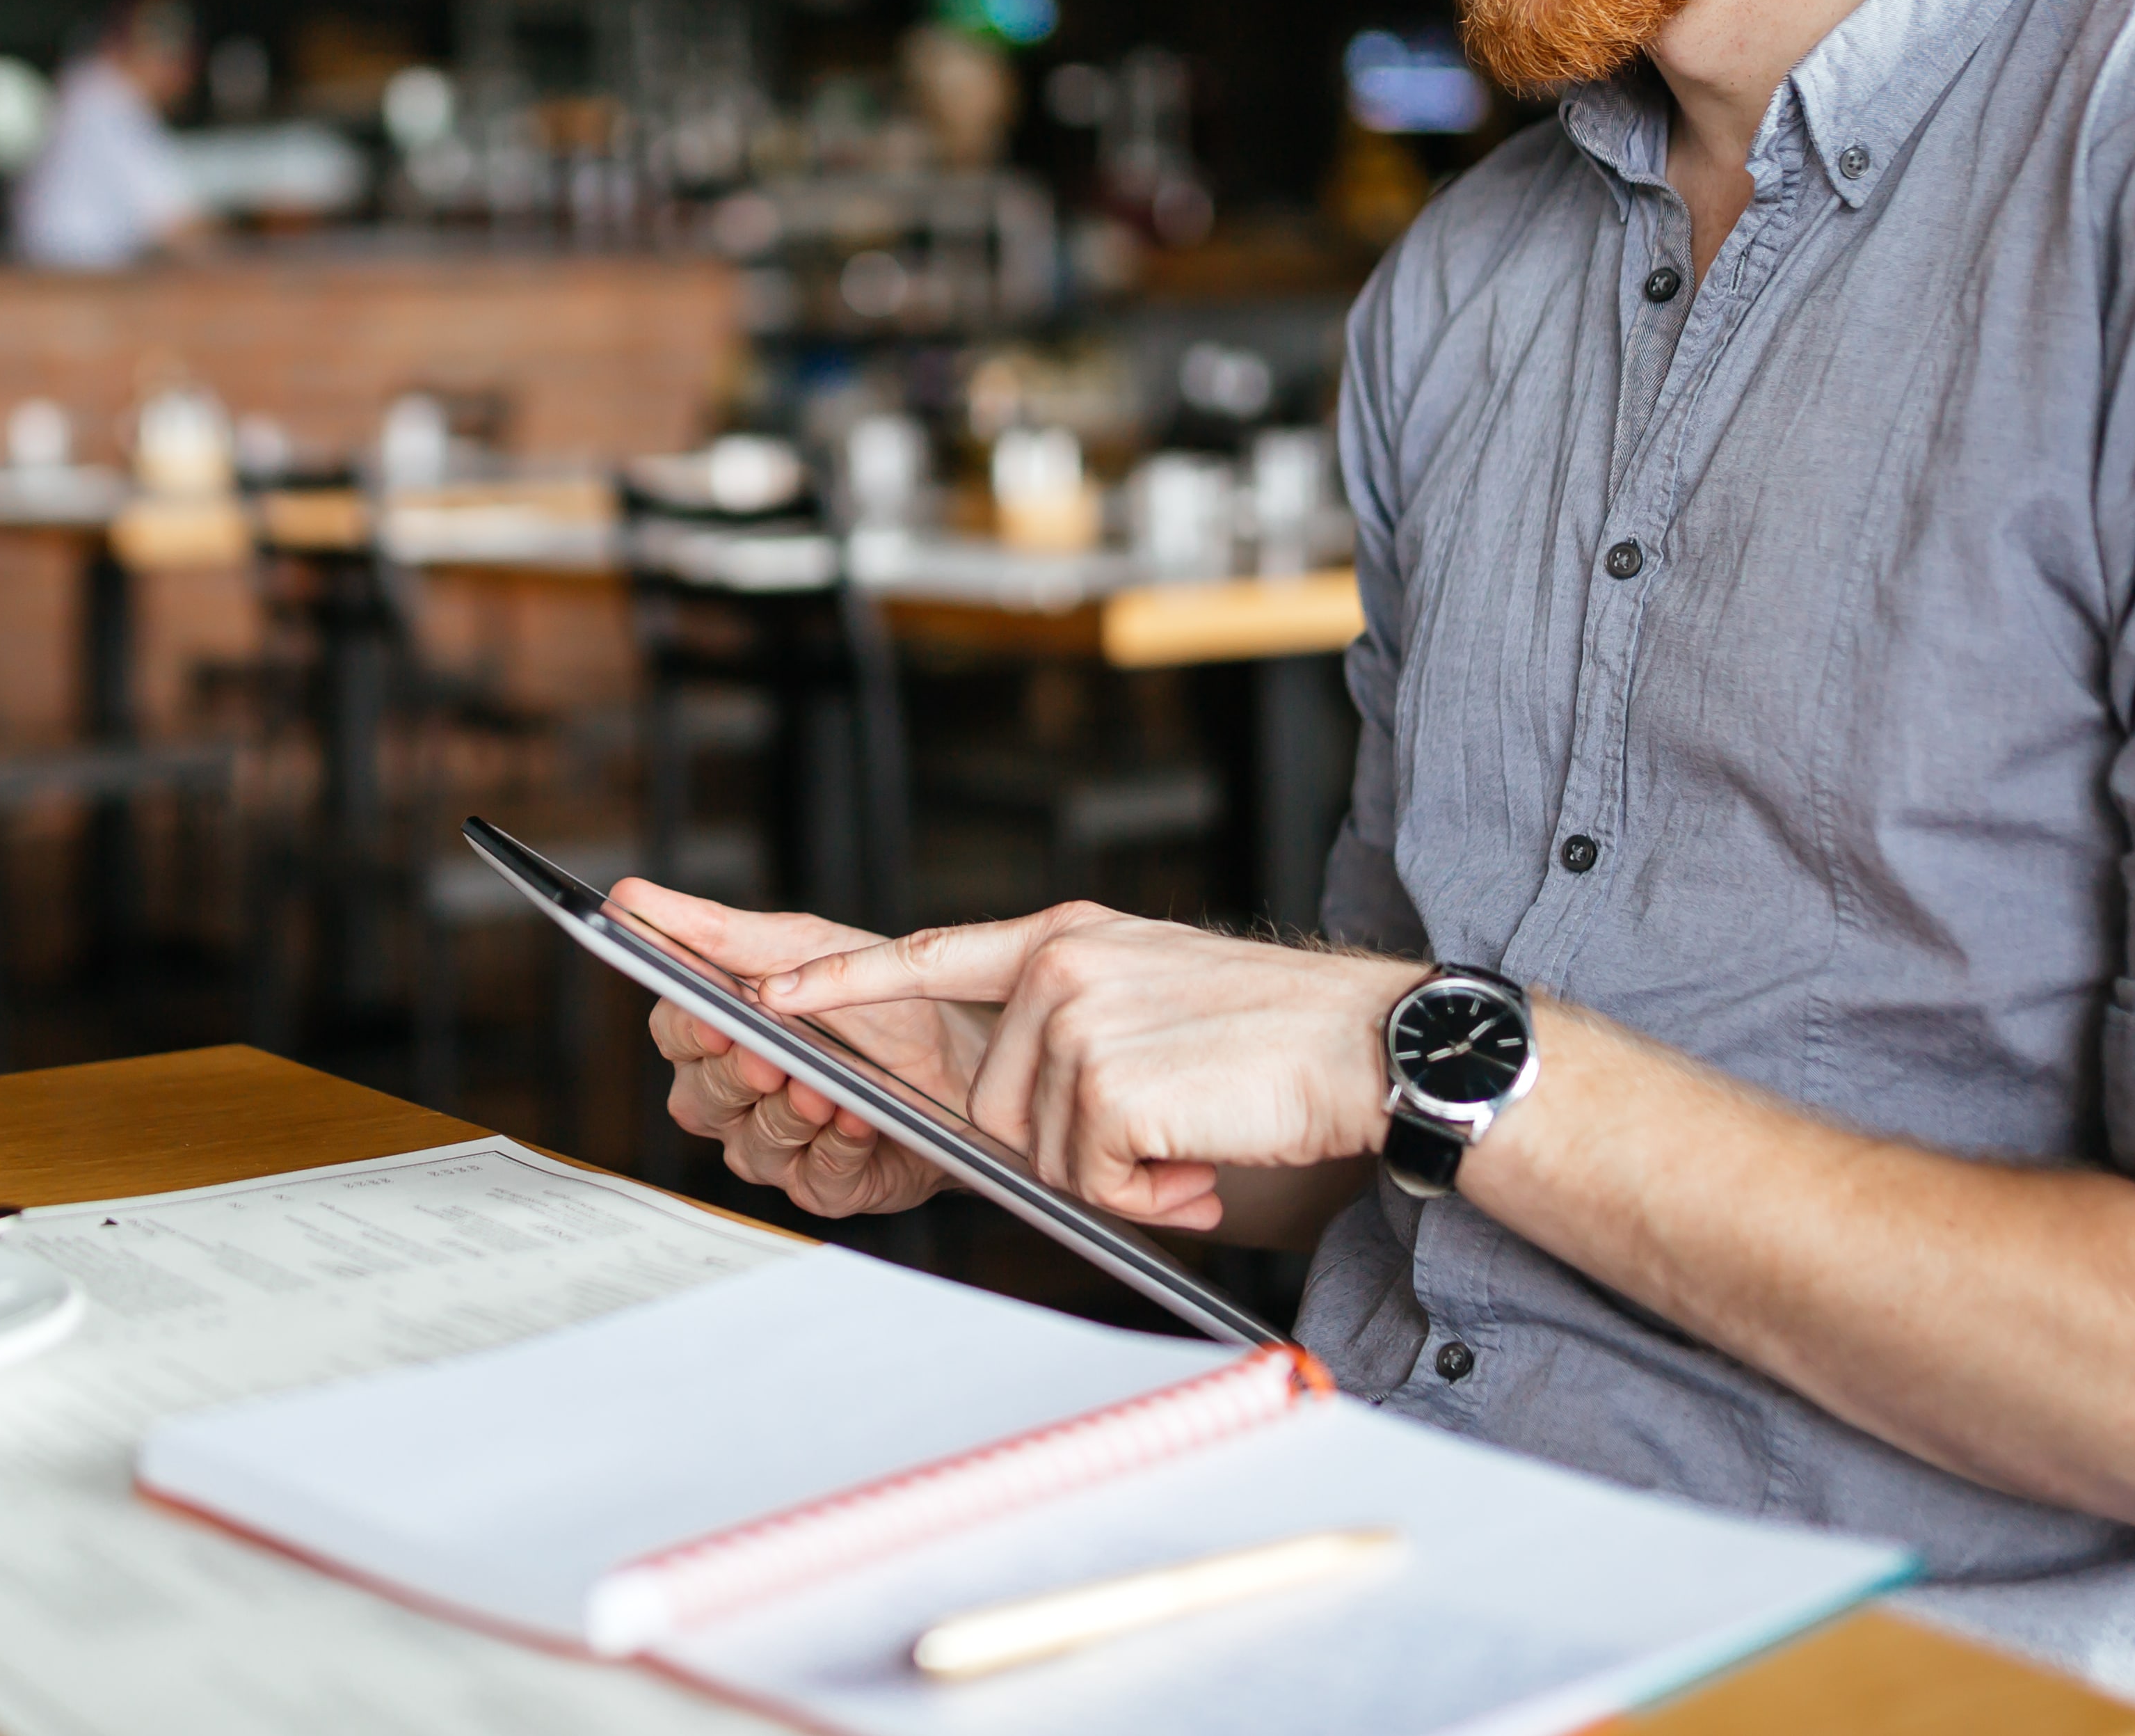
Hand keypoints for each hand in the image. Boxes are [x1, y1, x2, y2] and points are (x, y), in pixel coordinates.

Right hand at [615, 881, 982, 1218]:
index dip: (690, 1028)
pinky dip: (837, 1149)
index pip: (673, 1032)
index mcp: (717, 1034)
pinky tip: (858, 1120)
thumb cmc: (874, 1001)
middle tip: (769, 1055)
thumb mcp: (799, 948)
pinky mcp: (822, 1186)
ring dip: (788, 1115)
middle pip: (701, 1098)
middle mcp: (733, 1097)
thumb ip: (712, 930)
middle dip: (737, 1077)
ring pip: (751, 1145)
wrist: (962, 1053)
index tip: (713, 1015)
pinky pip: (812, 1179)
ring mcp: (775, 1147)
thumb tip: (629, 894)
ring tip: (823, 1088)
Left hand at [763, 903, 1418, 1231]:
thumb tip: (1010, 1118)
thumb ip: (1067, 1035)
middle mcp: (1057, 967)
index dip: (836, 976)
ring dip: (1117, 1174)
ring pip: (1037, 1149)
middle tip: (1162, 1135)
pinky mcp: (1106, 1080)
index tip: (761, 984)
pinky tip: (1203, 1158)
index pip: (924, 954)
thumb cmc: (1273, 1047)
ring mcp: (1077, 1019)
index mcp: (1063, 940)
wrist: (1374, 1048)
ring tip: (1194, 1138)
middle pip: (991, 1104)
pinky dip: (1148, 1194)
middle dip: (1068, 1149)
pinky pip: (1089, 1180)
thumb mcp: (1152, 1008)